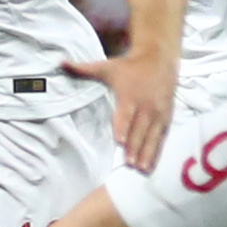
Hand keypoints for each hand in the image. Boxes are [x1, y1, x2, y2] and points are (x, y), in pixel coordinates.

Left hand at [65, 47, 177, 172]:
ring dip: (147, 152)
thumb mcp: (106, 66)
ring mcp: (158, 111)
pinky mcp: (166, 116)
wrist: (159, 58)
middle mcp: (146, 104)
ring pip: (152, 135)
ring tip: (141, 168)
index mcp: (130, 94)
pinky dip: (157, 151)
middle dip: (135, 146)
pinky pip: (162, 136)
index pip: (126, 114)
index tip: (120, 141)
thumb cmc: (129, 66)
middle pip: (139, 129)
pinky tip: (151, 165)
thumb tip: (60, 63)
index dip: (123, 127)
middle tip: (130, 163)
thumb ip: (83, 69)